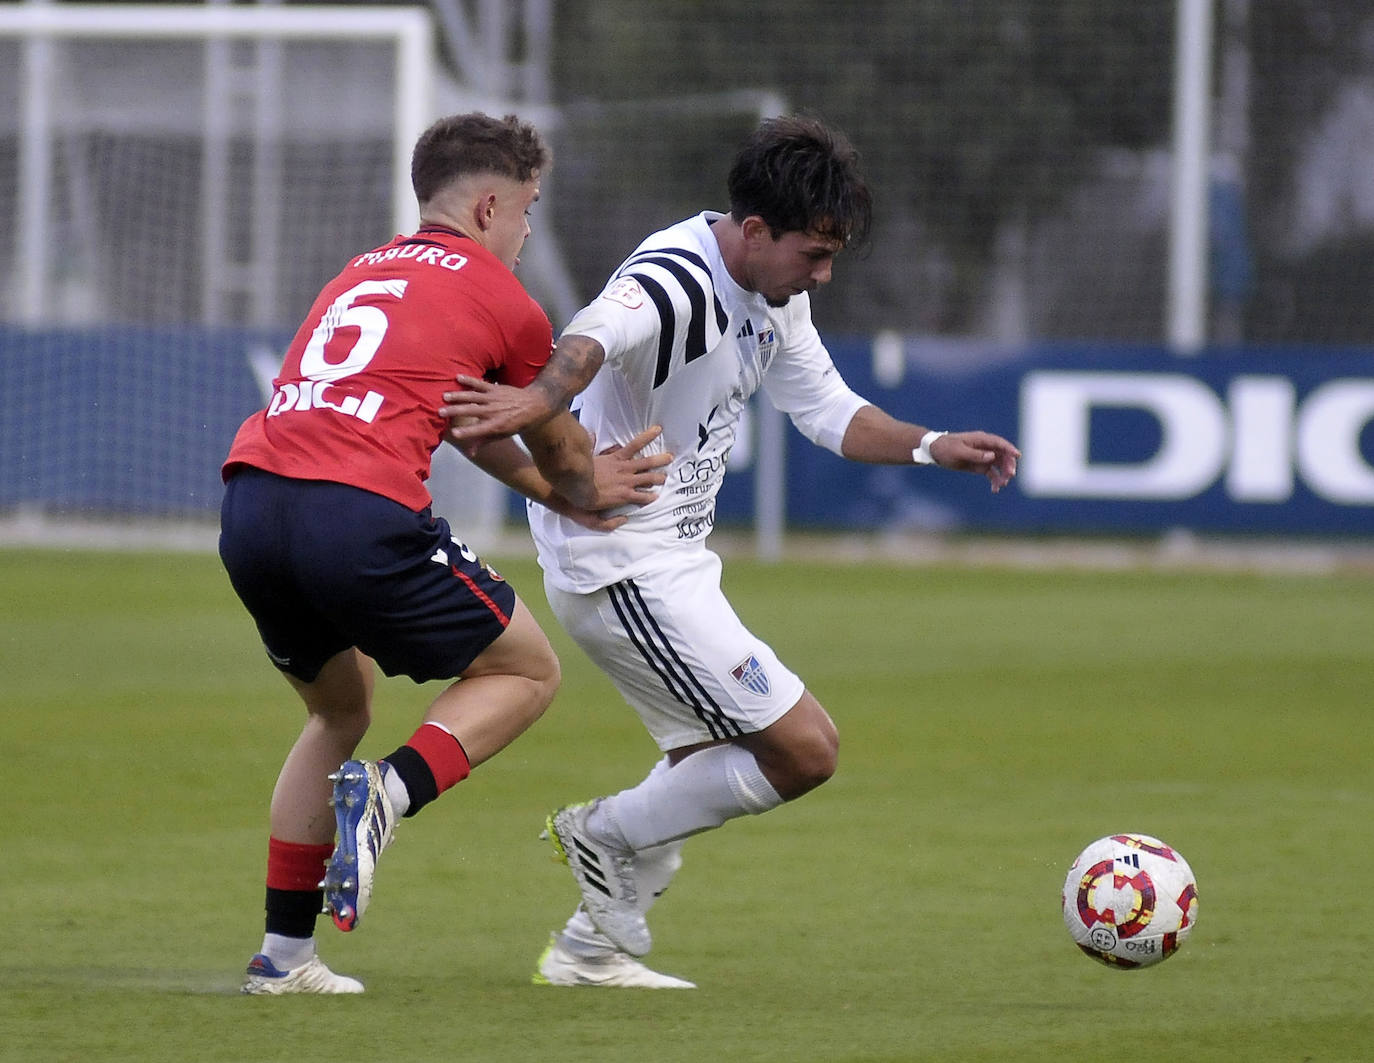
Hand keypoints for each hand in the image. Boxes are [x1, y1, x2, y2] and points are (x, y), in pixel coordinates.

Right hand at [440, 375, 556, 440]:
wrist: (533, 406)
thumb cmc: (515, 423)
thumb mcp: (502, 435)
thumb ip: (483, 441)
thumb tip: (470, 453)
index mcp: (495, 425)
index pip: (478, 430)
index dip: (466, 432)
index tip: (454, 433)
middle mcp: (493, 412)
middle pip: (471, 411)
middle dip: (455, 411)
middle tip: (440, 412)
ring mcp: (493, 399)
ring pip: (473, 396)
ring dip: (458, 396)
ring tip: (444, 396)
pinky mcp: (495, 388)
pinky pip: (480, 383)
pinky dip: (469, 380)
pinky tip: (457, 377)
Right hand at [588, 425, 670, 508]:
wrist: (580, 489)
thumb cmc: (581, 473)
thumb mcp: (586, 455)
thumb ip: (591, 445)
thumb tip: (591, 434)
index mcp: (616, 458)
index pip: (635, 444)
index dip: (648, 436)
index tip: (658, 429)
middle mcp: (625, 469)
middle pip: (647, 462)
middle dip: (660, 459)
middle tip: (670, 457)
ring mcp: (626, 482)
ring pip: (648, 479)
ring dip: (658, 478)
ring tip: (665, 478)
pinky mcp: (625, 495)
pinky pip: (642, 497)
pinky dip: (649, 497)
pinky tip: (655, 497)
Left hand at [930, 431, 1020, 492]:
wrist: (935, 452)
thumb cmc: (946, 448)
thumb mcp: (959, 452)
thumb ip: (975, 454)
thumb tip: (992, 456)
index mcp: (981, 439)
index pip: (1000, 443)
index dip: (1010, 449)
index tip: (1018, 456)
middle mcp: (986, 447)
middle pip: (1003, 455)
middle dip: (1008, 465)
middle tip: (1010, 475)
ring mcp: (984, 456)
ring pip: (999, 466)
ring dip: (1003, 475)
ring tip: (1002, 485)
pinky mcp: (980, 466)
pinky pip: (992, 473)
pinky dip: (995, 481)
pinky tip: (995, 490)